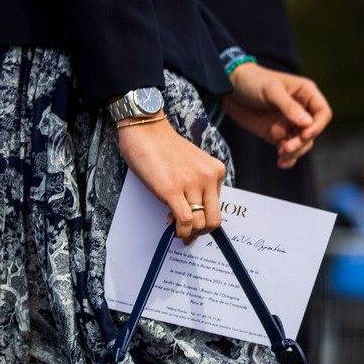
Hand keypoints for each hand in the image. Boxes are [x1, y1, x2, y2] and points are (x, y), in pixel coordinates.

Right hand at [117, 117, 227, 242]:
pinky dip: (179, 231)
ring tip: (174, 226)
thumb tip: (190, 215)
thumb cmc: (162, 147)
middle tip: (186, 234)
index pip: (217, 207)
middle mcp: (208, 177)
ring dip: (186, 232)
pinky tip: (170, 225)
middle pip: (213, 220)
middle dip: (200, 232)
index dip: (204, 220)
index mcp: (215, 171)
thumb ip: (196, 186)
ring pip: (199, 224)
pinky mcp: (172, 190)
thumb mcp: (191, 165)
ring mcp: (191, 183)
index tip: (192, 224)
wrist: (146, 130)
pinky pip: (185, 221)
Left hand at [222, 63, 332, 168]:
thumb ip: (289, 107)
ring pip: (302, 144)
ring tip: (281, 155)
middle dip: (302, 142)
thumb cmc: (253, 81)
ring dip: (295, 152)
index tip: (305, 134)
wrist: (229, 89)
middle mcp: (302, 110)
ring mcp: (290, 124)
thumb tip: (307, 123)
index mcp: (306, 94)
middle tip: (287, 148)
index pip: (323, 113)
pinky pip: (288, 150)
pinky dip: (287, 158)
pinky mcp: (277, 135)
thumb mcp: (271, 90)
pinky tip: (281, 162)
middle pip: (312, 132)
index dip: (317, 126)